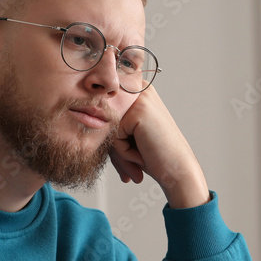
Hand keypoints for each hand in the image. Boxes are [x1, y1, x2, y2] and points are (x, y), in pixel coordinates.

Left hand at [109, 86, 209, 208]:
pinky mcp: (138, 112)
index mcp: (137, 90)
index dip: (113, 139)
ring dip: (119, 151)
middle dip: (115, 147)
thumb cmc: (154, 156)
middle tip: (134, 162)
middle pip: (104, 118)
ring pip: (107, 127)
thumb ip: (108, 123)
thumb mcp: (128, 135)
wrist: (177, 172)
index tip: (131, 154)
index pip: (105, 111)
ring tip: (139, 158)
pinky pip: (113, 136)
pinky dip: (124, 152)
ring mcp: (140, 99)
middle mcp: (139, 89)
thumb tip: (82, 115)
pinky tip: (142, 154)